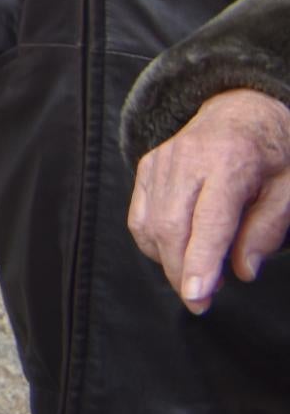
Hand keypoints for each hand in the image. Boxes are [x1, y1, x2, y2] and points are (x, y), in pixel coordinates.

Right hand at [127, 88, 289, 311]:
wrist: (241, 110)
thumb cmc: (273, 154)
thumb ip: (268, 229)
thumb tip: (243, 271)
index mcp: (230, 160)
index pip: (209, 219)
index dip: (202, 260)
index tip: (198, 297)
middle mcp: (187, 159)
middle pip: (171, 225)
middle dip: (181, 271)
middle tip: (201, 303)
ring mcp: (161, 162)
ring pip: (150, 224)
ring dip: (168, 261)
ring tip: (196, 279)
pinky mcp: (147, 168)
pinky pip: (139, 216)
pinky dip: (152, 243)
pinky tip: (176, 253)